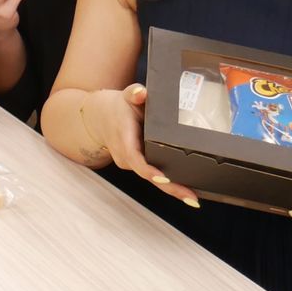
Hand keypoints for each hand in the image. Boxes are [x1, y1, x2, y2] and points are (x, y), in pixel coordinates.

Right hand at [81, 84, 199, 206]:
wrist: (98, 117)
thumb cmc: (117, 107)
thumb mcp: (125, 96)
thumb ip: (133, 93)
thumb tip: (141, 92)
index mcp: (124, 139)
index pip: (136, 158)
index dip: (149, 170)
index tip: (164, 177)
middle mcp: (125, 156)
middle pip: (148, 175)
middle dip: (170, 188)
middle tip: (192, 198)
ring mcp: (130, 164)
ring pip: (151, 179)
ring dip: (171, 189)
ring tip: (193, 198)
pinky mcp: (137, 166)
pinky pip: (152, 176)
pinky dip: (168, 184)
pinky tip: (186, 191)